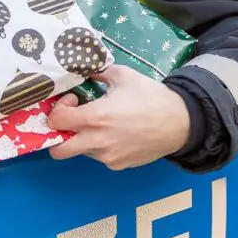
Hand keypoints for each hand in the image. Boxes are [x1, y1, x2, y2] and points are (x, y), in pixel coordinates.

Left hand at [47, 65, 191, 170]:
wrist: (180, 122)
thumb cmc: (150, 96)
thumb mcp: (122, 75)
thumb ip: (98, 72)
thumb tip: (84, 71)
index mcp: (95, 117)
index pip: (57, 121)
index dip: (59, 109)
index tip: (74, 101)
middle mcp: (97, 142)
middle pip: (58, 150)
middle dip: (59, 136)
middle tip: (73, 121)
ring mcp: (108, 157)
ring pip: (81, 152)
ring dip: (83, 139)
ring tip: (103, 124)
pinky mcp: (118, 165)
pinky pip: (100, 157)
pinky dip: (101, 146)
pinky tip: (118, 133)